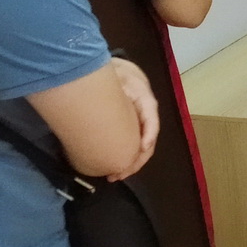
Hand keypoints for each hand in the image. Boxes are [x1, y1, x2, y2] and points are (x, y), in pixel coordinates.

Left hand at [111, 57, 159, 177]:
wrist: (120, 71)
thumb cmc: (118, 74)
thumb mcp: (115, 76)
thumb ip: (109, 88)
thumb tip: (96, 100)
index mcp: (144, 100)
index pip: (151, 117)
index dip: (148, 134)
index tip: (142, 148)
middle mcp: (146, 115)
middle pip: (148, 140)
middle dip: (136, 160)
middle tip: (118, 174)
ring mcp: (140, 123)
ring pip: (142, 147)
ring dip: (131, 163)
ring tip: (116, 175)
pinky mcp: (133, 127)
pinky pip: (133, 144)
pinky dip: (127, 157)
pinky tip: (115, 167)